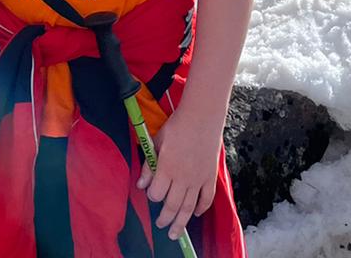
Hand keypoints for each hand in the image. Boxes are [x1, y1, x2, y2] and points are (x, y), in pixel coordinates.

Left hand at [137, 106, 222, 240]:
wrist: (201, 118)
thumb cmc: (176, 127)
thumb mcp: (156, 142)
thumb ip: (149, 165)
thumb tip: (141, 184)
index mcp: (167, 168)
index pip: (156, 194)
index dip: (152, 197)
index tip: (151, 194)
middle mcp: (182, 178)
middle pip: (172, 206)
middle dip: (165, 219)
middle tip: (161, 226)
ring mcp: (198, 179)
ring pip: (188, 207)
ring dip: (181, 222)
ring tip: (175, 233)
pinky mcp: (210, 177)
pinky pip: (206, 198)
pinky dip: (201, 208)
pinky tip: (195, 213)